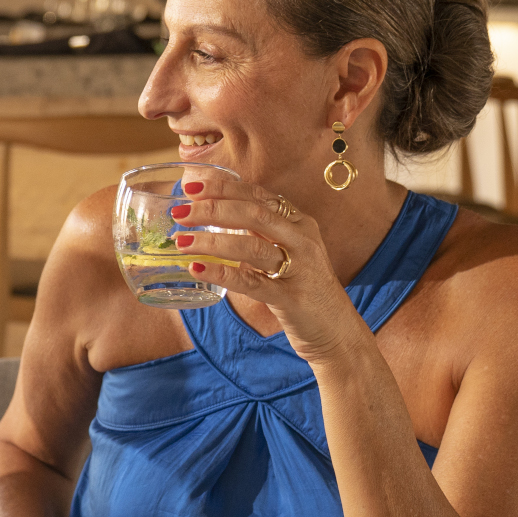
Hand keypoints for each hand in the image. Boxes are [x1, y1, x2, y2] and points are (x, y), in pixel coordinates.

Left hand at [165, 174, 366, 365]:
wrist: (337, 330)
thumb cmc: (302, 287)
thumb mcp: (285, 251)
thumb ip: (257, 233)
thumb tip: (212, 214)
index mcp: (299, 223)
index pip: (258, 195)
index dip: (224, 188)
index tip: (191, 186)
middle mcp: (302, 240)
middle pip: (254, 214)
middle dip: (213, 209)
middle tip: (180, 212)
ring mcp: (299, 269)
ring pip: (252, 246)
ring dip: (212, 241)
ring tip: (181, 240)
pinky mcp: (291, 299)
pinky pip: (252, 283)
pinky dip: (222, 274)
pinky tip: (197, 268)